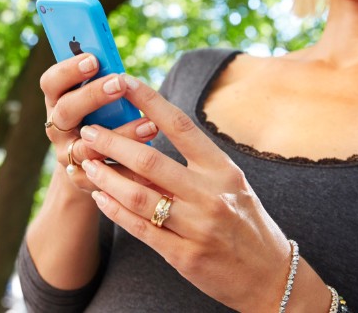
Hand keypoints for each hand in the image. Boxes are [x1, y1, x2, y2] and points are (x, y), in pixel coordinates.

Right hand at [40, 54, 158, 192]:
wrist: (94, 166)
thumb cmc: (102, 118)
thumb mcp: (98, 99)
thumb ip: (106, 83)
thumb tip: (128, 71)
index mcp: (57, 101)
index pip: (51, 82)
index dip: (68, 70)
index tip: (94, 59)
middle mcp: (57, 128)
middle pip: (66, 111)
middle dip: (92, 95)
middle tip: (119, 83)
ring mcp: (67, 155)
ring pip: (87, 148)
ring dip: (120, 136)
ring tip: (150, 125)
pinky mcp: (83, 180)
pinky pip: (105, 177)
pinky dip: (129, 170)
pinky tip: (152, 161)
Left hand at [78, 74, 289, 310]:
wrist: (270, 276)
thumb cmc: (246, 222)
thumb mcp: (230, 185)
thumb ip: (194, 165)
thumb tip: (148, 135)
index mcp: (223, 170)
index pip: (181, 126)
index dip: (149, 101)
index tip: (123, 81)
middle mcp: (211, 195)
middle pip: (150, 162)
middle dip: (112, 143)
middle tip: (88, 131)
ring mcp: (197, 228)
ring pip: (138, 197)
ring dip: (106, 177)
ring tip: (87, 163)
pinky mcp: (184, 256)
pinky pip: (140, 229)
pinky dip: (115, 211)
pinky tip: (100, 197)